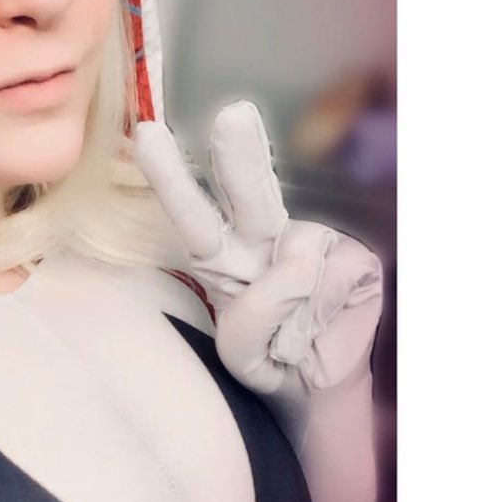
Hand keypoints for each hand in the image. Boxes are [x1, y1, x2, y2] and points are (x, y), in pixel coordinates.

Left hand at [133, 101, 382, 396]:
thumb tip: (299, 266)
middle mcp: (264, 239)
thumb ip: (251, 320)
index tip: (146, 134)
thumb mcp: (242, 355)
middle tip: (234, 115)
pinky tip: (325, 322)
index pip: (192, 214)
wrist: (321, 386)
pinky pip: (334, 279)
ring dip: (292, 304)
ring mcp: (314, 243)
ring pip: (299, 253)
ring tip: (295, 334)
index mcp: (221, 257)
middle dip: (240, 157)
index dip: (171, 177)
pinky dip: (326, 311)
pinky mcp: (355, 259)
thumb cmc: (270, 360)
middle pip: (248, 194)